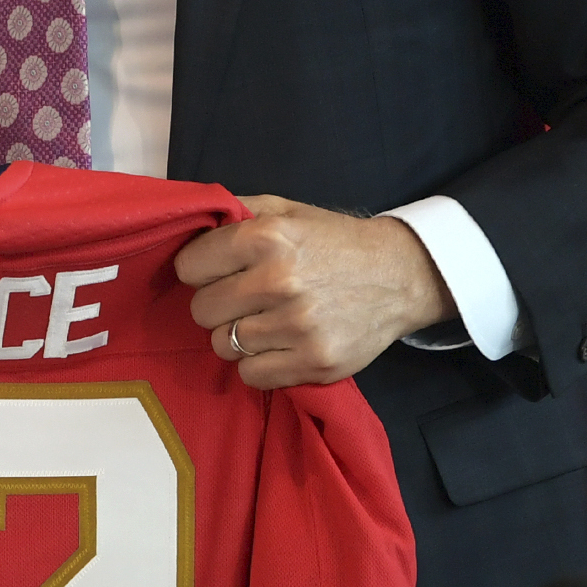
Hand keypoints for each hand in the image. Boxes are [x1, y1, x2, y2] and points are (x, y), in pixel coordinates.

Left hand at [173, 197, 458, 388]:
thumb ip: (234, 213)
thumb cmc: (333, 242)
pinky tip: (279, 343)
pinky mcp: (314, 363)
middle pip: (201, 310)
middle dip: (218, 303)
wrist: (399, 276)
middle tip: (245, 297)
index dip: (201, 268)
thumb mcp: (285, 210)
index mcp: (267, 237)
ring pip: (223, 345)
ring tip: (266, 320)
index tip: (221, 270)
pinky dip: (258, 364)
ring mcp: (298, 326)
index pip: (189, 267)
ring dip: (238, 335)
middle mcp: (279, 281)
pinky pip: (250, 376)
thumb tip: (187, 222)